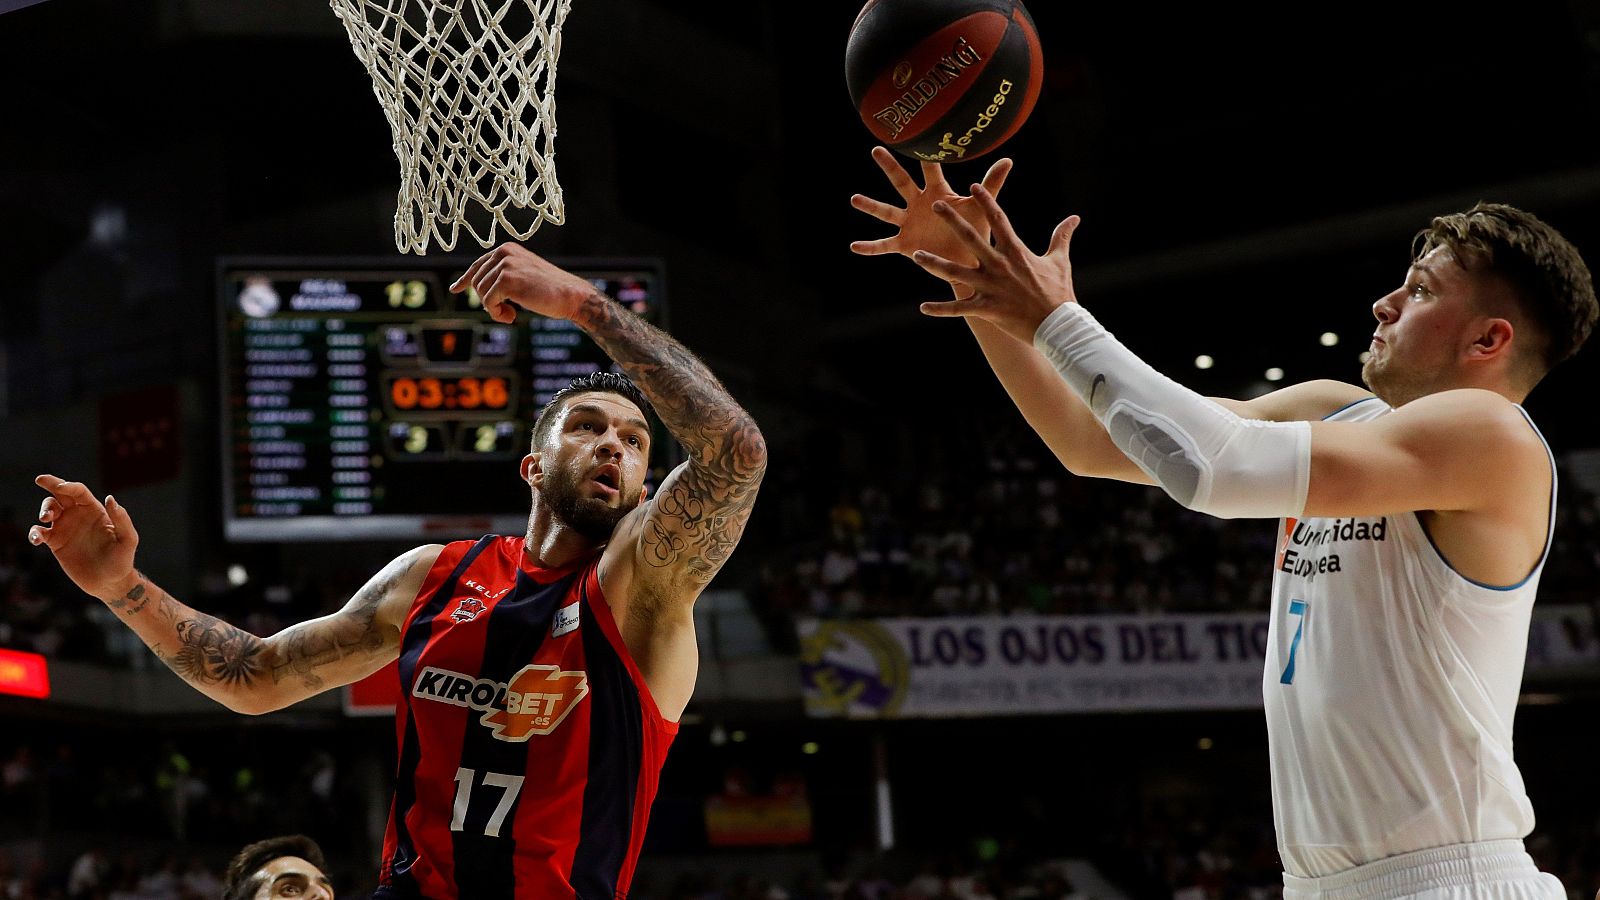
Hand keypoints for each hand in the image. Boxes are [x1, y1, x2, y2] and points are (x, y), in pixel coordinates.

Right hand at [28, 475, 139, 599]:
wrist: (110, 582)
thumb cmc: (122, 560)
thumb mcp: (128, 539)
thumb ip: (121, 519)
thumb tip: (109, 498)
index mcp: (95, 511)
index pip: (79, 491)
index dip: (69, 485)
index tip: (60, 486)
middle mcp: (78, 516)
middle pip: (61, 494)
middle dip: (51, 484)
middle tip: (40, 479)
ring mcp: (66, 529)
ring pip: (48, 510)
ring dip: (44, 509)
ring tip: (45, 518)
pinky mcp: (56, 543)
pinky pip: (39, 533)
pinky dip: (34, 532)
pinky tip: (37, 538)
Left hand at [449, 243, 595, 323]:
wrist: (570, 295)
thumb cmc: (550, 290)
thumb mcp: (523, 276)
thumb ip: (502, 276)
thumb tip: (473, 285)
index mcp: (507, 249)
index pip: (479, 265)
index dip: (466, 279)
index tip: (456, 289)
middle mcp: (503, 252)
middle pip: (477, 281)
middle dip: (487, 301)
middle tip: (506, 311)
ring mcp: (504, 265)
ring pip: (481, 293)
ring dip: (493, 309)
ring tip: (511, 314)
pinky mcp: (506, 280)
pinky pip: (488, 302)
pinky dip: (497, 314)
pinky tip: (512, 317)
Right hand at [849, 146, 1012, 286]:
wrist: (967, 262)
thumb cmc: (974, 231)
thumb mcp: (980, 208)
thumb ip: (991, 183)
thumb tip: (1008, 159)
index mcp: (938, 194)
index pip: (930, 170)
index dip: (926, 155)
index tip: (916, 135)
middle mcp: (919, 204)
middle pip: (902, 182)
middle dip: (890, 166)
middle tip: (876, 148)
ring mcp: (909, 223)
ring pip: (886, 211)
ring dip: (871, 205)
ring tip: (855, 199)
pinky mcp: (904, 244)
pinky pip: (884, 245)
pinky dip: (869, 247)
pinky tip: (854, 247)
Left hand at [911, 183, 1081, 343]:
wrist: (1058, 326)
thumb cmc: (1059, 292)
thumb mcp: (1060, 261)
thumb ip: (1061, 237)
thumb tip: (1074, 218)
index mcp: (1015, 252)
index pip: (998, 220)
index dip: (986, 201)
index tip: (973, 185)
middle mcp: (999, 266)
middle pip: (971, 238)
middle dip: (952, 220)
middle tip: (936, 204)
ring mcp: (990, 287)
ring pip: (955, 273)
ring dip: (934, 264)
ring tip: (915, 256)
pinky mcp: (986, 309)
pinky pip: (958, 309)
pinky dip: (941, 309)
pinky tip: (923, 307)